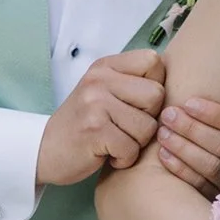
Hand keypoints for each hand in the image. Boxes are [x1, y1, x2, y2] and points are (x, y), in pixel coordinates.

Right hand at [38, 51, 164, 184]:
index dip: (154, 86)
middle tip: (125, 127)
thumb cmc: (83, 123)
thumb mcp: (104, 91)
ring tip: (115, 141)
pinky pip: (131, 148)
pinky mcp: (94, 131)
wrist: (44, 149)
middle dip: (148, 118)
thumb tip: (175, 80)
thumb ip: (133, 82)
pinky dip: (124, 158)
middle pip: (156, 95)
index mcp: (105, 66)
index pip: (154, 61)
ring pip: (148, 126)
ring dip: (136, 143)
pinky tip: (109, 154)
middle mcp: (99, 80)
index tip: (135, 103)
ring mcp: (95, 104)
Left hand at [152, 94, 219, 197]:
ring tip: (162, 133)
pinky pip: (198, 184)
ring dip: (183, 147)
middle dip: (192, 129)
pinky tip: (163, 155)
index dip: (212, 113)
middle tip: (168, 115)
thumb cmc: (206, 138)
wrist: (201, 184)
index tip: (188, 102)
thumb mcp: (218, 122)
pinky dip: (180, 168)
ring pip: (210, 166)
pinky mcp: (214, 200)